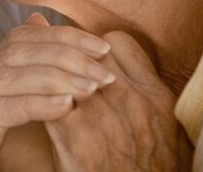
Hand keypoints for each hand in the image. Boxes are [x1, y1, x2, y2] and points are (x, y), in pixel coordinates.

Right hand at [0, 13, 113, 171]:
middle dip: (63, 56)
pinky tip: (66, 106)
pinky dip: (35, 104)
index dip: (60, 36)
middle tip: (103, 72)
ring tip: (91, 88)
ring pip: (5, 77)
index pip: (20, 40)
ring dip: (54, 79)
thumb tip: (63, 35)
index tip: (101, 47)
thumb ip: (60, 80)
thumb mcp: (57, 116)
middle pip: (12, 52)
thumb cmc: (44, 164)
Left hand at [44, 31, 191, 171]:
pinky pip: (47, 102)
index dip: (95, 48)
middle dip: (67, 59)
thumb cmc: (152, 167)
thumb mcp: (166, 125)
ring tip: (42, 88)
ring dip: (50, 78)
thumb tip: (117, 55)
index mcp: (155, 95)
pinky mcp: (76, 138)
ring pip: (62, 73)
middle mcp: (131, 100)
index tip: (86, 62)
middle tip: (56, 71)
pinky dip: (39, 102)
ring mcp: (102, 117)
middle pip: (84, 54)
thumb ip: (146, 87)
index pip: (115, 42)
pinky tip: (37, 110)